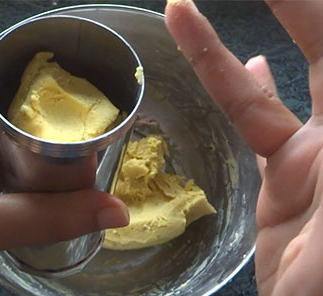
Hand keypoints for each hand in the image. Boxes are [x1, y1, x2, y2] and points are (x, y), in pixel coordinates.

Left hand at [0, 51, 128, 294]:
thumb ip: (47, 217)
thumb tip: (113, 212)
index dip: (37, 70)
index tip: (76, 84)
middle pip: (1, 99)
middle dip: (42, 113)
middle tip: (82, 123)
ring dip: (31, 143)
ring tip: (71, 147)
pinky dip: (17, 166)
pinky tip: (40, 175)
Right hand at [166, 0, 322, 294]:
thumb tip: (261, 73)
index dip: (298, 9)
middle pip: (311, 51)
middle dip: (280, 10)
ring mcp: (309, 156)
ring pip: (258, 93)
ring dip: (219, 56)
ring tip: (185, 15)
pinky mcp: (284, 179)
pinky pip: (256, 125)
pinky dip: (238, 91)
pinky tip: (239, 64)